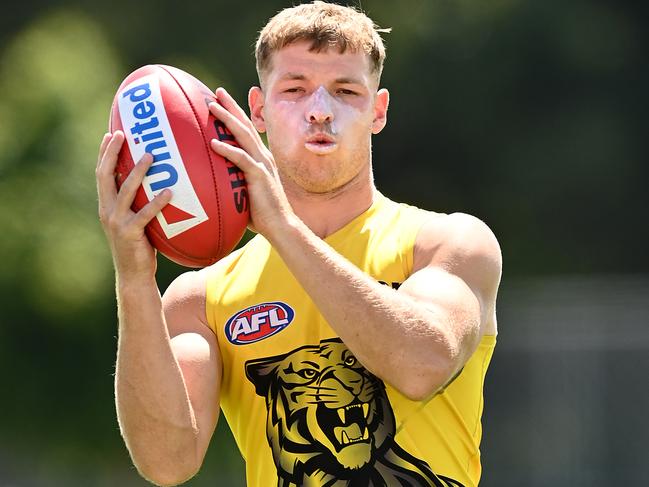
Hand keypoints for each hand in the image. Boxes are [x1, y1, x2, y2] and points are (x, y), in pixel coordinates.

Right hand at [96, 131, 171, 281]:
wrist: (134, 276)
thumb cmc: (141, 246)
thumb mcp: (137, 221)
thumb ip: (141, 203)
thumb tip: (161, 181)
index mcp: (107, 205)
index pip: (102, 174)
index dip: (105, 153)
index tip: (112, 133)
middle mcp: (107, 210)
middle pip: (105, 175)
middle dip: (112, 153)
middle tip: (123, 134)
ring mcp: (117, 222)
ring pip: (125, 190)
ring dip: (137, 171)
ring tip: (151, 155)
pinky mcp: (130, 233)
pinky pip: (146, 214)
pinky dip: (157, 202)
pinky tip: (170, 192)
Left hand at [208, 88, 293, 238]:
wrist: (281, 226)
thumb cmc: (262, 215)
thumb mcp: (245, 193)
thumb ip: (233, 183)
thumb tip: (212, 183)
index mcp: (261, 158)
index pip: (247, 131)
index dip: (235, 114)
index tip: (221, 100)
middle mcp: (263, 156)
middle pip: (245, 125)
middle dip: (231, 106)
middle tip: (216, 92)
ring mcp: (262, 165)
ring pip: (243, 136)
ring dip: (226, 119)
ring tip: (211, 107)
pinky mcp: (259, 176)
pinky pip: (241, 159)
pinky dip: (227, 149)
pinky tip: (214, 143)